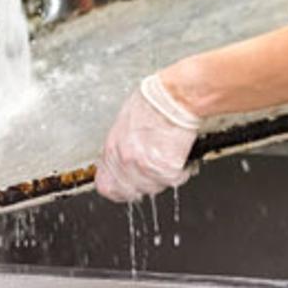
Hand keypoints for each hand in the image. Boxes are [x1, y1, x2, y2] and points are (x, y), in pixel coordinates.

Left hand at [95, 74, 200, 202]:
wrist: (175, 97)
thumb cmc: (154, 100)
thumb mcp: (125, 119)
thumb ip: (121, 143)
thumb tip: (121, 157)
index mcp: (113, 147)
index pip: (106, 185)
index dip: (118, 189)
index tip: (127, 186)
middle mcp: (126, 160)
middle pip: (132, 190)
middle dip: (143, 183)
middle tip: (154, 169)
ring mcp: (145, 167)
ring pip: (154, 188)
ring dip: (163, 176)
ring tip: (169, 156)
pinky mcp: (167, 169)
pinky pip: (175, 180)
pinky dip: (182, 171)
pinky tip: (181, 156)